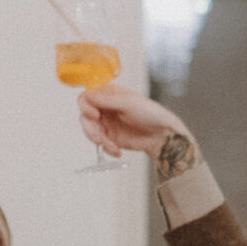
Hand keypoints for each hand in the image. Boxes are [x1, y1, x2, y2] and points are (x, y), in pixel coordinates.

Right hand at [78, 85, 192, 163]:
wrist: (161, 134)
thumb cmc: (150, 113)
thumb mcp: (128, 103)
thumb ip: (106, 100)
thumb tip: (87, 96)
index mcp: (108, 94)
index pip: (86, 97)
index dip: (85, 106)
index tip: (94, 115)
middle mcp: (104, 108)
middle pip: (85, 117)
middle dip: (90, 129)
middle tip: (98, 138)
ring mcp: (106, 123)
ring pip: (90, 132)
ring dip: (99, 141)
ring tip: (112, 147)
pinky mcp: (110, 138)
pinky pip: (101, 144)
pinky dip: (107, 148)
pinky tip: (117, 150)